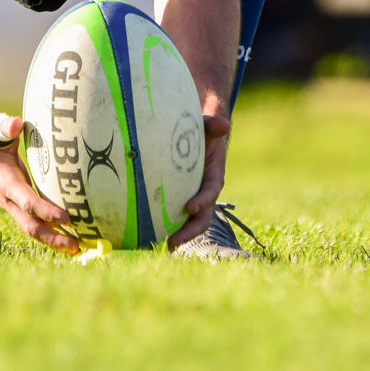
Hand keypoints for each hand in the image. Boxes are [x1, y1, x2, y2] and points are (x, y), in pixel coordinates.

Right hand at [0, 117, 80, 254]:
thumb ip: (5, 126)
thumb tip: (15, 123)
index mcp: (4, 182)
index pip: (27, 201)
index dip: (45, 211)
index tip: (66, 218)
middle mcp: (8, 199)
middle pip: (31, 225)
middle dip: (53, 237)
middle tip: (76, 245)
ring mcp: (13, 206)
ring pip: (33, 230)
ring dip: (54, 241)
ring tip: (78, 250)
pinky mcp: (20, 207)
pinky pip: (35, 225)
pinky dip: (51, 234)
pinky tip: (70, 240)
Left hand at [167, 113, 230, 249]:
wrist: (198, 136)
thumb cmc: (202, 131)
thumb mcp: (207, 126)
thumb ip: (213, 125)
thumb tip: (222, 123)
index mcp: (214, 176)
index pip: (211, 191)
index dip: (203, 201)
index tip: (189, 207)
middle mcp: (205, 192)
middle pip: (201, 217)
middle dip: (188, 231)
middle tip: (172, 242)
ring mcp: (193, 198)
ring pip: (189, 222)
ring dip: (178, 235)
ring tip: (164, 246)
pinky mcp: (180, 200)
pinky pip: (173, 215)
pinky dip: (164, 225)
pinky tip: (148, 234)